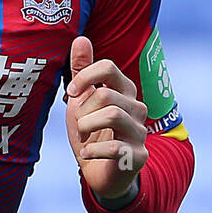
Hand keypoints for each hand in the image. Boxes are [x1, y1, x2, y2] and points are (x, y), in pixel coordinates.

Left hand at [65, 36, 147, 199]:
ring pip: (112, 115)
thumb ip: (83, 73)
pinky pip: (115, 147)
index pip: (109, 68)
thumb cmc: (92, 132)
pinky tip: (87, 153)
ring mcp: (140, 132)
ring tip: (83, 137)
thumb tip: (80, 39)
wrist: (100, 173)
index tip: (71, 92)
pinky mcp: (138, 156)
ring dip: (86, 127)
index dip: (85, 77)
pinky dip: (93, 150)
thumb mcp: (82, 101)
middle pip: (106, 95)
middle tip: (78, 125)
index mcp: (124, 91)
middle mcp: (137, 108)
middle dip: (83, 110)